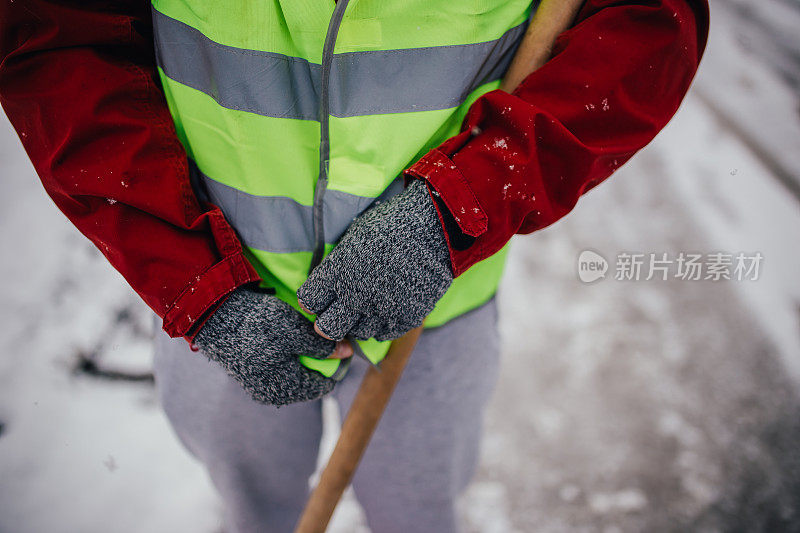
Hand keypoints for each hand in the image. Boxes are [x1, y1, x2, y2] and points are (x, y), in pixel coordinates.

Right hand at [193, 287, 351, 405]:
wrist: (214, 315)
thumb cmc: (257, 325)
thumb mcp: (295, 331)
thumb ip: (322, 345)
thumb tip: (347, 352)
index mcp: (285, 390)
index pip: (324, 386)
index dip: (336, 365)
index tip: (340, 344)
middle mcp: (272, 394)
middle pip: (308, 381)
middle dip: (318, 361)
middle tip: (322, 337)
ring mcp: (260, 385)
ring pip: (294, 373)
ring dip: (303, 357)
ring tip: (303, 335)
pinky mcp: (251, 373)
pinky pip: (279, 368)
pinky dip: (286, 355)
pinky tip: (286, 338)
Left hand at [297, 179, 452, 341]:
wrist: (435, 228)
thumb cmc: (392, 225)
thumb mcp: (354, 237)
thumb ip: (337, 265)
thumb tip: (328, 284)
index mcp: (338, 270)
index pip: (309, 300)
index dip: (312, 300)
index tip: (319, 297)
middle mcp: (355, 294)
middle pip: (327, 328)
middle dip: (327, 322)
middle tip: (337, 312)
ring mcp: (380, 309)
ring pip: (357, 333)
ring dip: (358, 322)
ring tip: (367, 305)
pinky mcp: (404, 317)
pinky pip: (383, 334)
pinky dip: (381, 325)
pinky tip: (385, 308)